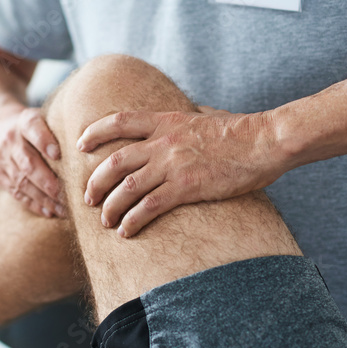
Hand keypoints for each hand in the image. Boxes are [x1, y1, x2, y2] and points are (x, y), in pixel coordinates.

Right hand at [0, 106, 65, 217]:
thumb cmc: (36, 128)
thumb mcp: (46, 120)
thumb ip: (63, 131)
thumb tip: (93, 148)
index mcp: (25, 122)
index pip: (33, 128)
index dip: (44, 142)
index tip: (58, 154)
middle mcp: (10, 139)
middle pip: (28, 163)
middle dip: (48, 182)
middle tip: (67, 195)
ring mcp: (1, 159)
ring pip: (22, 183)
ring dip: (45, 198)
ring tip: (64, 209)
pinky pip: (16, 193)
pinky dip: (35, 204)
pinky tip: (50, 211)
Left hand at [77, 107, 286, 236]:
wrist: (266, 141)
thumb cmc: (240, 131)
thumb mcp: (204, 116)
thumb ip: (185, 121)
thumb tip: (183, 119)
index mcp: (165, 120)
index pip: (119, 121)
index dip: (95, 133)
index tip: (80, 145)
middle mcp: (163, 141)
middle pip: (114, 162)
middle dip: (95, 182)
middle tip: (87, 199)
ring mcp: (173, 164)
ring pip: (127, 188)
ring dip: (111, 207)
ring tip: (105, 221)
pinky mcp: (187, 186)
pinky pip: (149, 207)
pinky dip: (132, 220)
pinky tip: (127, 231)